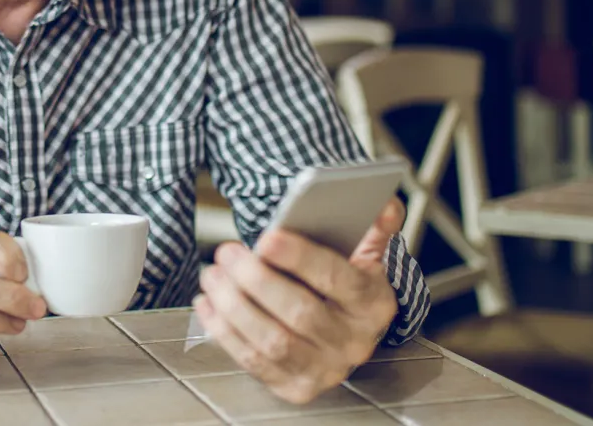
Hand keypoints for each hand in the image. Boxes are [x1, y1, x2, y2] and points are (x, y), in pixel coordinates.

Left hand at [194, 199, 402, 403]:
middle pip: (301, 312)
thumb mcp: (363, 257)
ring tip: (213, 275)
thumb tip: (384, 205)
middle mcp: (354, 342)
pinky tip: (208, 304)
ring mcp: (326, 370)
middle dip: (257, 280)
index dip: (300, 258)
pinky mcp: (296, 387)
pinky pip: (254, 362)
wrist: (340, 334)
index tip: (267, 237)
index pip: (338, 278)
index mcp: (374, 304)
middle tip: (226, 252)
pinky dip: (225, 332)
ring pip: (273, 341)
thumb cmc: (343, 286)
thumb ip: (371, 229)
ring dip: (235, 306)